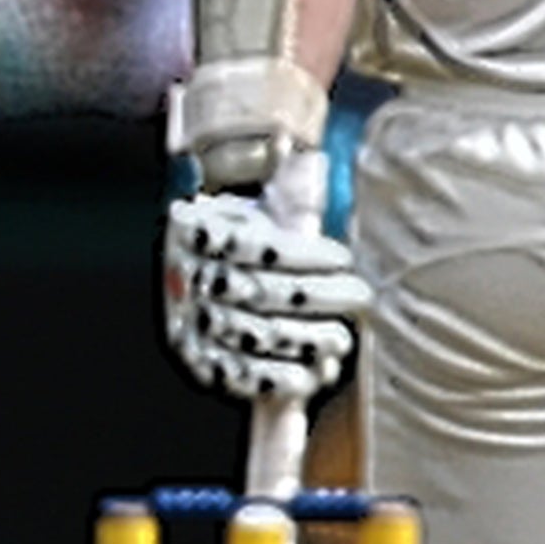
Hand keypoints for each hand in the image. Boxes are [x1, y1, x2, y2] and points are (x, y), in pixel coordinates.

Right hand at [163, 192, 371, 399]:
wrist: (194, 270)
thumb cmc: (240, 233)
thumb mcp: (254, 204)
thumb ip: (284, 191)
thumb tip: (316, 163)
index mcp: (195, 229)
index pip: (255, 245)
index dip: (304, 255)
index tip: (344, 257)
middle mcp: (184, 277)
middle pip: (260, 292)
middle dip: (319, 296)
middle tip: (360, 294)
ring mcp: (189, 323)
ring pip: (254, 336)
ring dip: (307, 340)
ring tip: (343, 337)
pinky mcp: (198, 361)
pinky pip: (239, 376)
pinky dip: (280, 379)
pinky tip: (316, 373)